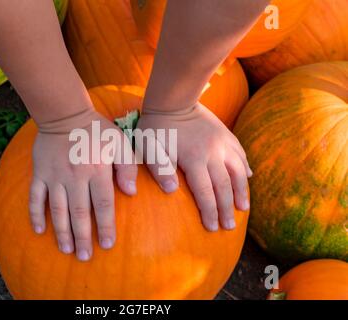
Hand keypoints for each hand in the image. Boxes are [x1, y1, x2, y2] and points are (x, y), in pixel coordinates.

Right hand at [30, 110, 136, 260]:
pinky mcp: (40, 173)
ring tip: (66, 250)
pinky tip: (38, 230)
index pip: (103, 205)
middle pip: (80, 213)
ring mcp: (55, 176)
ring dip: (62, 231)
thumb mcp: (120, 142)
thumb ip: (127, 166)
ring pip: (58, 209)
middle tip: (85, 256)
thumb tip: (131, 193)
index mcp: (97, 170)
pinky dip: (36, 214)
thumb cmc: (97, 130)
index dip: (105, 226)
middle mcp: (75, 176)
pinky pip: (35, 197)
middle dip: (83, 237)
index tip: (107, 245)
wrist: (65, 114)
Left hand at [136, 104, 251, 230]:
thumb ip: (159, 168)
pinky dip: (245, 168)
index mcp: (195, 159)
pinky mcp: (226, 134)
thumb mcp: (149, 147)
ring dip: (242, 191)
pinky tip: (249, 177)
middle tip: (229, 226)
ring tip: (243, 208)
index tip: (214, 228)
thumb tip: (171, 191)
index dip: (210, 212)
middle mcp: (213, 153)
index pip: (206, 192)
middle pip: (224, 186)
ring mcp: (222, 143)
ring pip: (238, 171)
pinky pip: (240, 154)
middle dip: (226, 208)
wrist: (173, 98)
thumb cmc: (156, 126)